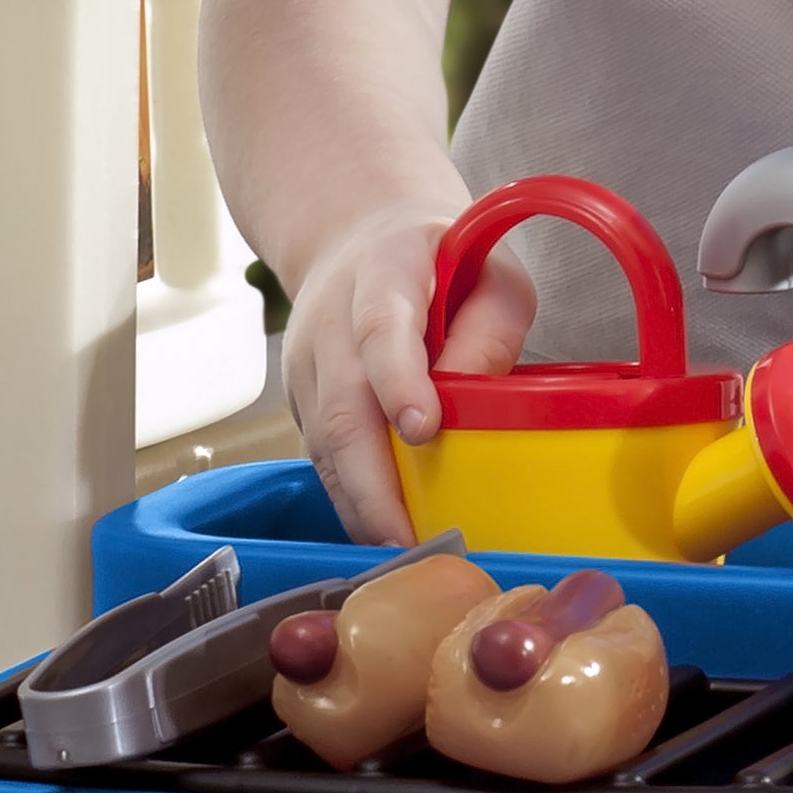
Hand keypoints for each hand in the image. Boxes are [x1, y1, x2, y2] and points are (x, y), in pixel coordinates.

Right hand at [280, 203, 535, 543]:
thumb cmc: (441, 263)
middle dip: (373, 481)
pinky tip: (383, 534)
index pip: (382, 328)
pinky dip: (350, 500)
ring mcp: (307, 365)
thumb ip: (491, 329)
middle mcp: (331, 322)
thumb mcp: (490, 273)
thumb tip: (477, 400)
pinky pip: (321, 458)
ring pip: (323, 445)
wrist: (359, 238)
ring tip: (401, 553)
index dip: (397, 379)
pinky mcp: (301, 402)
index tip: (421, 429)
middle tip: (408, 539)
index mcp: (385, 272)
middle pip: (340, 406)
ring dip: (359, 504)